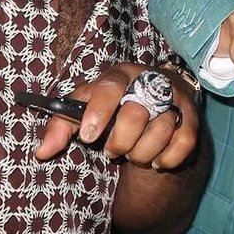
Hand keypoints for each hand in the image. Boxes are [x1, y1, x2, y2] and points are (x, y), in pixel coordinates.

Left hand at [34, 62, 199, 168]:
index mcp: (121, 74)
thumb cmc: (114, 106)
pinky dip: (165, 159)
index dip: (99, 112)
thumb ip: (61, 127)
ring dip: (141, 153)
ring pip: (160, 132)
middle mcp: (151, 81)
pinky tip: (154, 158)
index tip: (88, 137)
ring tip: (133, 153)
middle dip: (120, 142)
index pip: (110, 87)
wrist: (156, 99)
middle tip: (113, 150)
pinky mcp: (192, 119)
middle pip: (136, 114)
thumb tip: (42, 152)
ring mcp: (176, 99)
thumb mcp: (86, 109)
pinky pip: (181, 145)